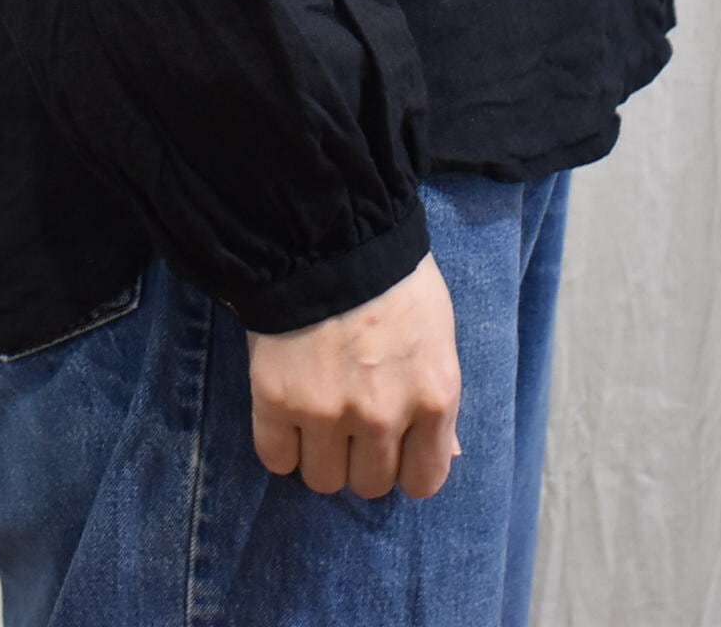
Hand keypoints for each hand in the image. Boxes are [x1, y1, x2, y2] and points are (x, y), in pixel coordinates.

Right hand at [243, 251, 462, 499]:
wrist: (329, 237)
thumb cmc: (395, 280)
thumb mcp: (438, 336)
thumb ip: (437, 399)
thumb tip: (444, 452)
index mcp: (434, 399)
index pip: (424, 481)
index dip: (406, 469)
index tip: (393, 450)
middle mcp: (384, 416)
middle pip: (369, 484)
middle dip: (361, 461)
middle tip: (352, 426)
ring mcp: (328, 413)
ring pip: (323, 479)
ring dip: (320, 457)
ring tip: (318, 421)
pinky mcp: (277, 402)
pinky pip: (276, 459)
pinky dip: (280, 446)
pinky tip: (287, 418)